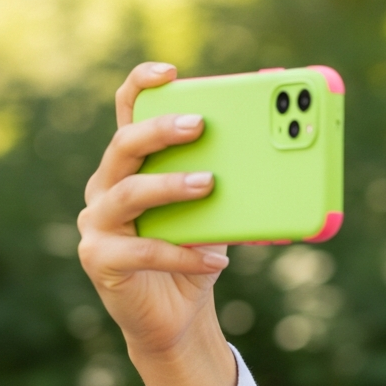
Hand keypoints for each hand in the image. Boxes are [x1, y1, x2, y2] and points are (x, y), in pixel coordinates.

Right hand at [77, 62, 236, 385]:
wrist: (178, 315)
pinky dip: (182, 254)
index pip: (127, 110)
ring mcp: (97, 224)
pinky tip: (217, 261)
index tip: (171, 71)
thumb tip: (287, 134)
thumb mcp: (223, 206)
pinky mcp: (100, 261)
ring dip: (170, 185)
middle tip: (200, 124)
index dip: (142, 85)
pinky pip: (142, 251)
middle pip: (124, 145)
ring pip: (127, 193)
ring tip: (210, 183)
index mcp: (132, 162)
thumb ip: (241, 171)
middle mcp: (105, 186)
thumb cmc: (199, 247)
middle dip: (161, 130)